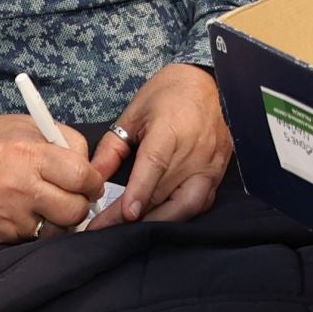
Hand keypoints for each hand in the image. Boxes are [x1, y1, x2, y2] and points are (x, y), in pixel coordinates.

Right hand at [0, 112, 102, 244]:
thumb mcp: (28, 126)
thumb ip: (64, 141)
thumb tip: (90, 167)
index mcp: (30, 155)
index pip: (81, 176)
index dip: (93, 180)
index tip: (91, 181)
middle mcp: (21, 188)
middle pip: (74, 210)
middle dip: (81, 204)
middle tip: (76, 196)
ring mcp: (10, 217)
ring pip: (58, 231)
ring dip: (61, 220)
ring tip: (51, 205)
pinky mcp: (0, 236)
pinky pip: (34, 239)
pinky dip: (38, 229)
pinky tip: (30, 213)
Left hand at [85, 63, 230, 226]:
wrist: (208, 82)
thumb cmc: (169, 93)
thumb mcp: (134, 114)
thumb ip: (112, 148)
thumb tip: (93, 177)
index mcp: (170, 128)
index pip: (155, 165)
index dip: (139, 191)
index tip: (125, 214)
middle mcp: (195, 150)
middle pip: (164, 192)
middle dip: (133, 216)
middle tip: (106, 230)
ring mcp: (210, 164)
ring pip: (186, 205)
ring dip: (159, 221)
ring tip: (132, 230)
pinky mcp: (219, 173)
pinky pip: (201, 203)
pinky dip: (181, 215)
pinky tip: (161, 219)